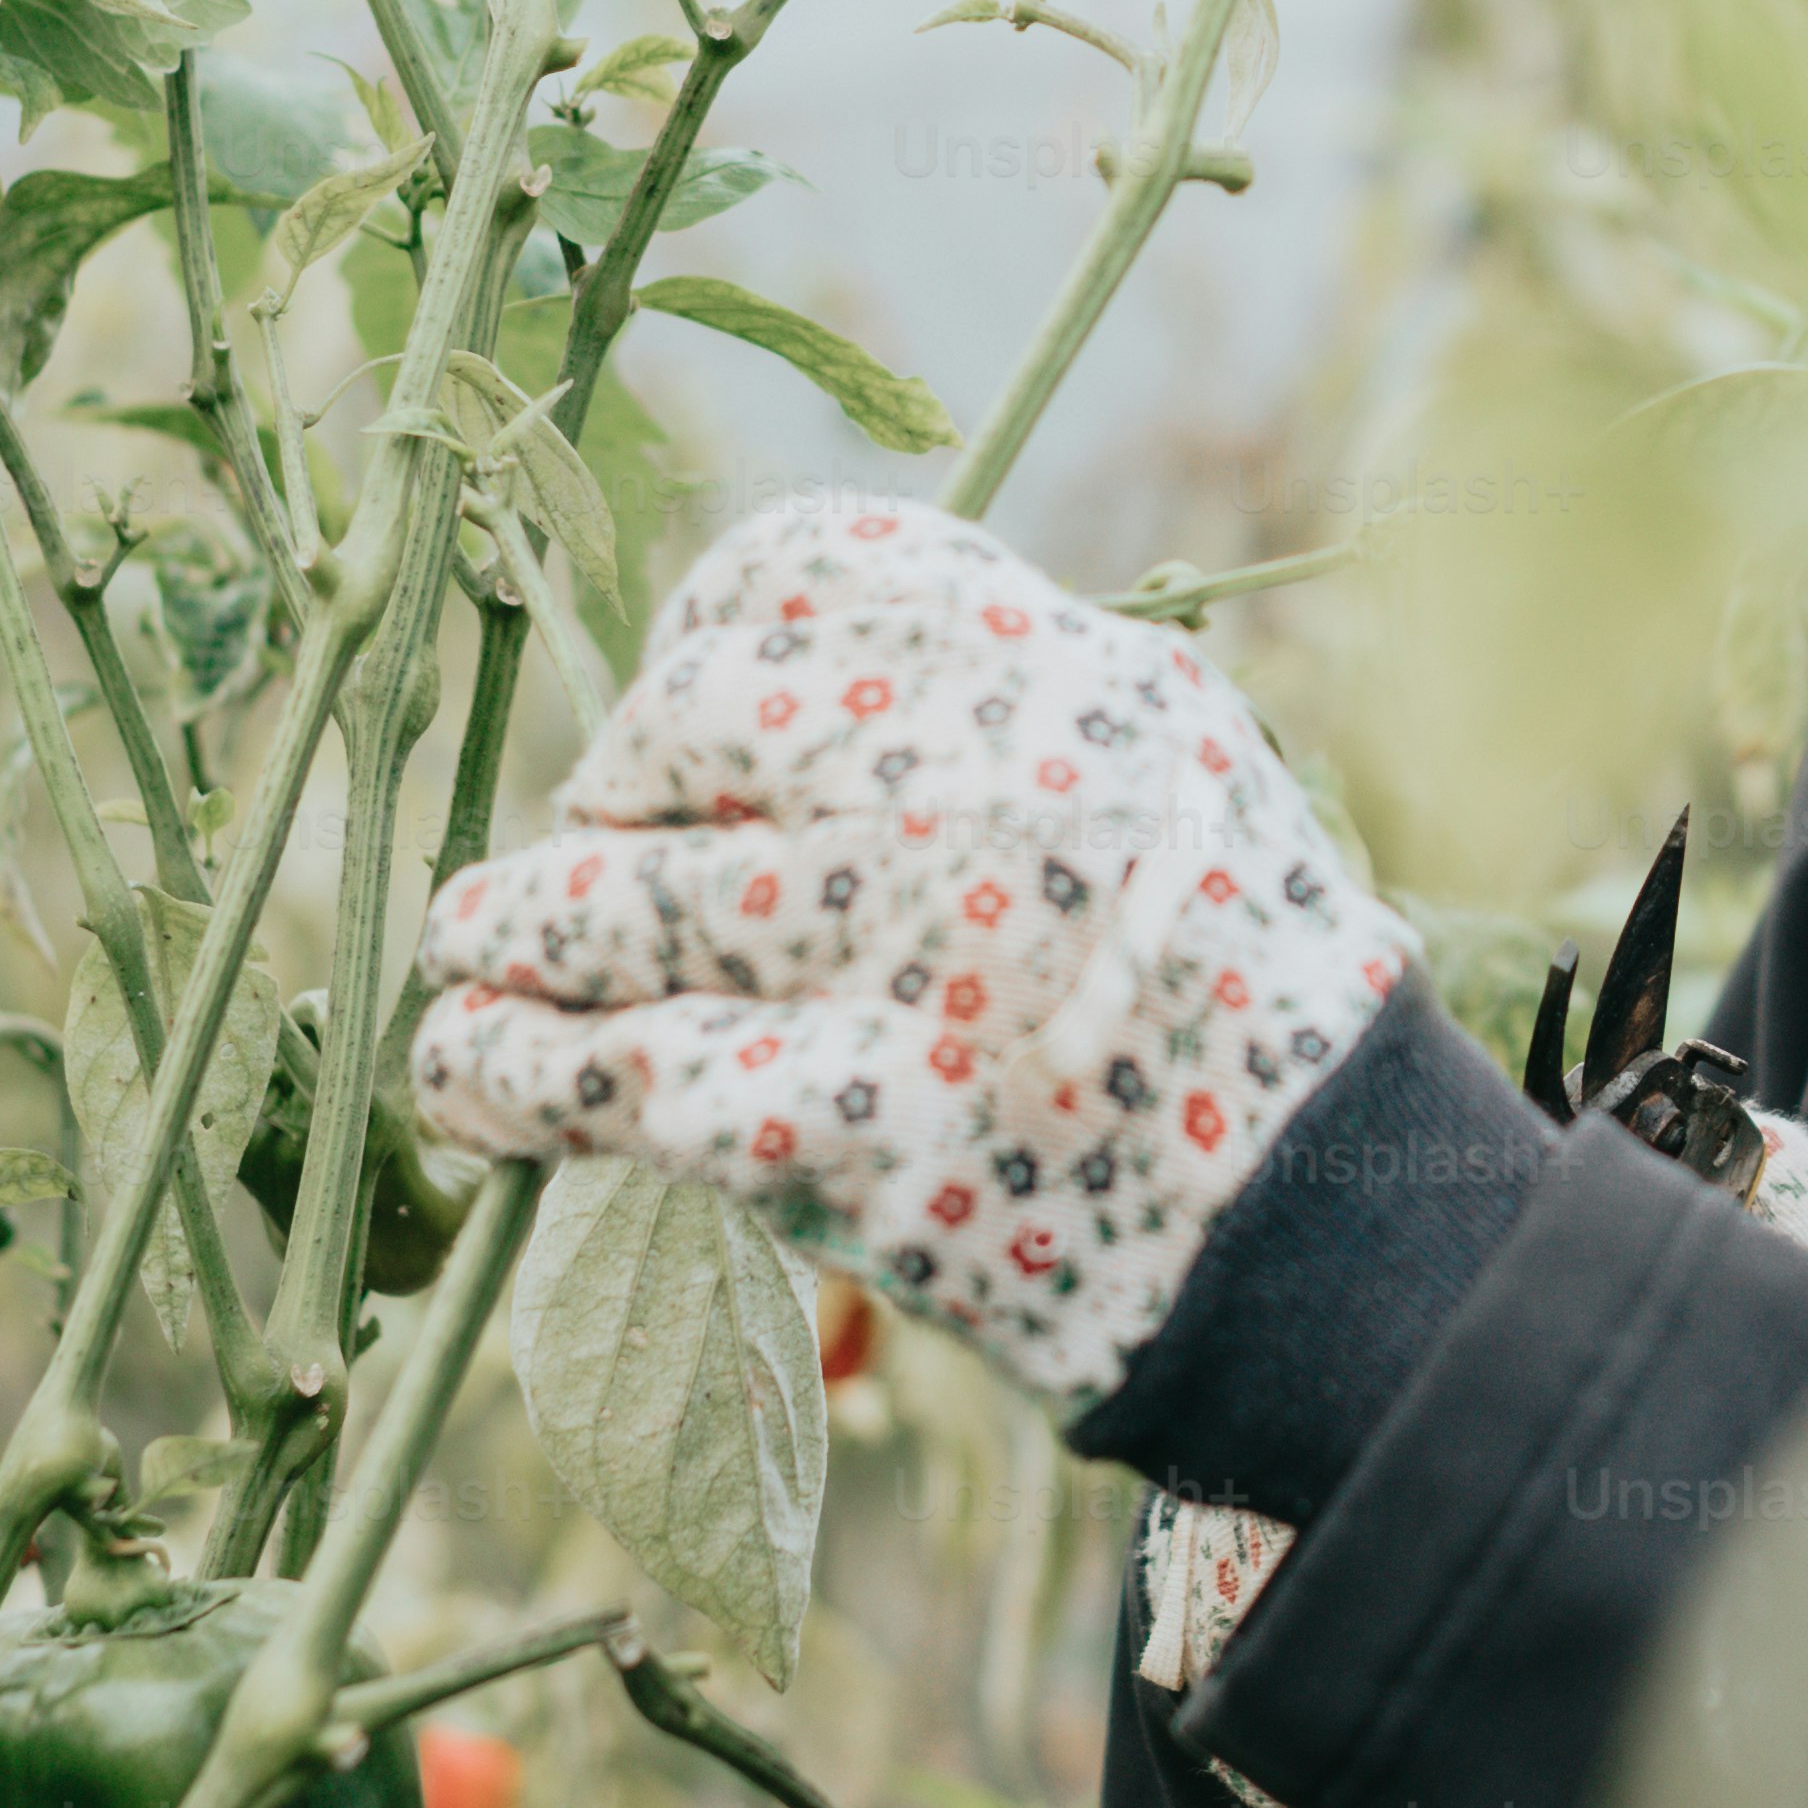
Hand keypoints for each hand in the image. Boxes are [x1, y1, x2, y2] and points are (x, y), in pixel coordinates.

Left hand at [406, 494, 1410, 1406]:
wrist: (1332, 1235)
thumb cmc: (1243, 1003)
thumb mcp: (1172, 777)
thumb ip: (999, 716)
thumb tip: (765, 710)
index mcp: (1062, 673)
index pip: (812, 572)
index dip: (707, 636)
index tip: (681, 717)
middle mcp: (970, 783)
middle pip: (690, 724)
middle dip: (615, 789)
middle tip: (592, 857)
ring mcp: (892, 952)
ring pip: (610, 900)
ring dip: (512, 928)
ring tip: (478, 953)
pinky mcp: (831, 1121)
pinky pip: (601, 1067)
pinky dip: (503, 1069)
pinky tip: (474, 1078)